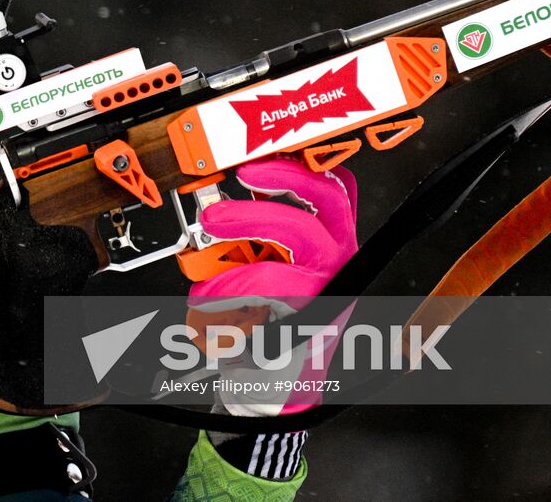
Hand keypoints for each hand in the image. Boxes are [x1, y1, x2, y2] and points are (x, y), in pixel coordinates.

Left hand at [189, 155, 358, 415]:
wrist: (278, 388)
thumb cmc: (274, 325)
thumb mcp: (273, 269)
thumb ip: (263, 235)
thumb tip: (228, 198)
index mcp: (335, 241)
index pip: (335, 190)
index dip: (299, 169)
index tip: (257, 162)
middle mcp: (341, 260)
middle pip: (321, 204)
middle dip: (272, 190)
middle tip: (227, 197)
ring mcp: (329, 286)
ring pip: (294, 239)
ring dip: (242, 233)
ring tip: (209, 244)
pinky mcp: (310, 313)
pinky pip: (265, 283)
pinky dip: (227, 285)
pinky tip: (209, 295)